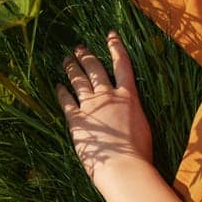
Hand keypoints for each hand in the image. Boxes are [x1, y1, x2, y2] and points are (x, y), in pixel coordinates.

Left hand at [54, 31, 153, 181]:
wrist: (123, 166)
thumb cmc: (139, 152)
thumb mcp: (143, 127)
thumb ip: (133, 115)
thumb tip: (129, 113)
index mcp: (129, 97)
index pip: (122, 65)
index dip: (116, 47)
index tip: (110, 35)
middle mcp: (109, 96)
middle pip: (96, 69)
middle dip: (87, 56)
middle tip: (80, 48)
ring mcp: (91, 106)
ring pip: (79, 81)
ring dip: (72, 68)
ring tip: (67, 59)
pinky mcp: (76, 120)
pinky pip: (66, 102)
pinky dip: (62, 92)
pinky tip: (58, 86)